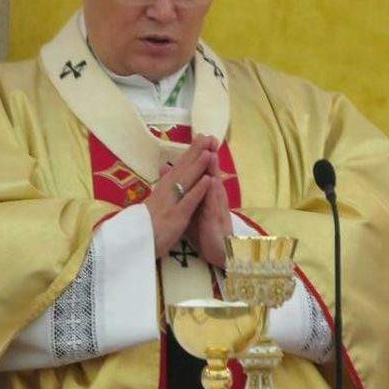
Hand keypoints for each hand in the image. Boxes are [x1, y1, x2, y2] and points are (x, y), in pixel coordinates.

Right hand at [144, 134, 215, 258]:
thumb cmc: (144, 228)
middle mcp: (166, 193)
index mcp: (162, 190)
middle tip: (208, 136)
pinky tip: (208, 179)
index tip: (200, 138)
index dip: (190, 153)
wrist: (134, 246)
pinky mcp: (175, 218)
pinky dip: (199, 190)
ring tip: (209, 151)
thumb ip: (162, 188)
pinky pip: (188, 201)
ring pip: (186, 181)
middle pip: (182, 168)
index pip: (178, 167)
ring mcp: (171, 204)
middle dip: (196, 152)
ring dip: (198, 165)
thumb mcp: (152, 204)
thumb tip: (164, 170)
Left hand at [186, 147, 231, 268]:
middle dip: (209, 155)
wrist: (218, 251)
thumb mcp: (191, 208)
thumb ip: (184, 191)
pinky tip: (211, 181)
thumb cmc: (204, 230)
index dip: (201, 155)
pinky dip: (211, 193)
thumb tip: (170, 173)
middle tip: (209, 137)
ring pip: (213, 186)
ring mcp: (215, 208)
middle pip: (210, 174)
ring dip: (213, 170)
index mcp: (205, 194)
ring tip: (211, 152)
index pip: (203, 172)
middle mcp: (212, 198)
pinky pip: (212, 205)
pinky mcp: (214, 221)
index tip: (199, 137)